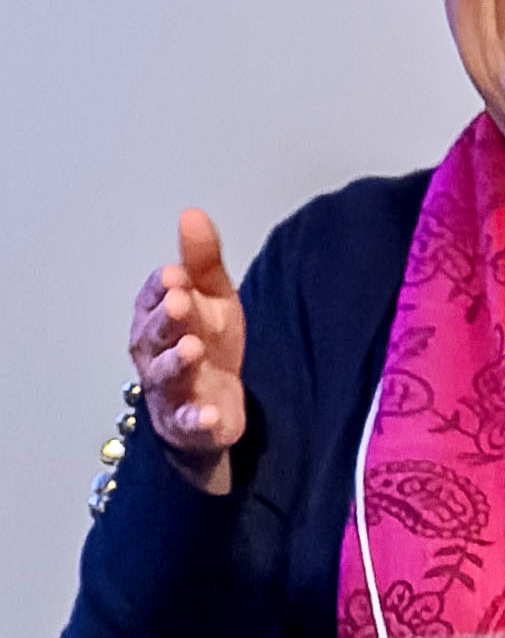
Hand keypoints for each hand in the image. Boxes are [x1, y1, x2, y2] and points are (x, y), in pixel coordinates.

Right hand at [128, 209, 246, 493]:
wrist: (218, 402)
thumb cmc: (208, 344)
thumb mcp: (213, 298)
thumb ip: (202, 261)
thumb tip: (191, 214)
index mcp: (157, 319)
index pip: (152, 299)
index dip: (160, 288)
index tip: (175, 275)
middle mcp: (155, 354)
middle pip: (154, 336)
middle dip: (165, 319)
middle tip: (179, 302)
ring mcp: (171, 390)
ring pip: (166, 375)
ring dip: (176, 362)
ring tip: (192, 347)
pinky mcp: (191, 423)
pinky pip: (191, 422)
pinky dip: (198, 418)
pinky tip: (211, 414)